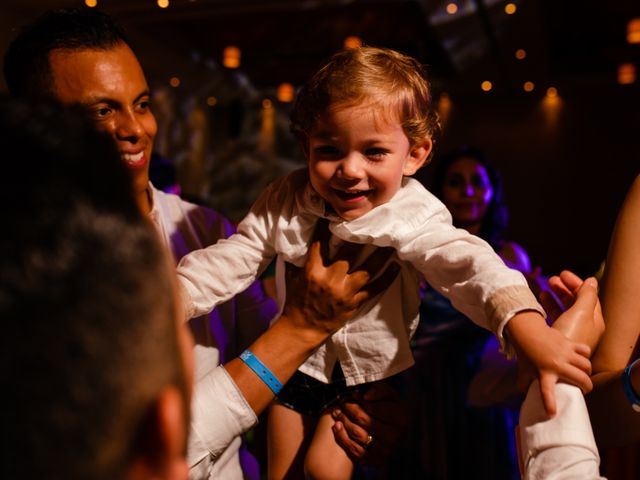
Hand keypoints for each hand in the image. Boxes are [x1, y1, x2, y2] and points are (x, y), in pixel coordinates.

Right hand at [282, 219, 399, 337]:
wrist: (303, 329)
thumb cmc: (296, 301)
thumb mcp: (293, 278)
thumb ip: (299, 260)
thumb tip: (299, 241)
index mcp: (312, 271)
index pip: (320, 244)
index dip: (326, 228)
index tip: (334, 215)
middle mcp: (330, 280)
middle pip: (349, 254)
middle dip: (361, 238)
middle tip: (373, 224)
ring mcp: (344, 292)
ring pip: (367, 270)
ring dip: (380, 256)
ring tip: (391, 244)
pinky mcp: (354, 303)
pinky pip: (374, 289)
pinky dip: (387, 278)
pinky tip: (396, 267)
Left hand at [329, 382, 407, 465]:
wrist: (398, 435)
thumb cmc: (391, 410)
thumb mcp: (391, 396)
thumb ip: (380, 390)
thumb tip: (365, 396)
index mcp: (401, 418)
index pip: (374, 408)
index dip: (359, 400)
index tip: (352, 395)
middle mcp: (394, 436)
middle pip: (364, 421)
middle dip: (349, 409)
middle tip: (342, 402)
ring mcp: (385, 450)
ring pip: (358, 435)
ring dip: (343, 422)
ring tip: (337, 412)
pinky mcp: (375, 460)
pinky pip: (354, 451)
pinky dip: (342, 438)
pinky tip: (337, 426)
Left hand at [508, 311, 591, 415]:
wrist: (527, 332)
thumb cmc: (526, 355)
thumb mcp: (523, 372)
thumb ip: (524, 386)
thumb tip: (527, 398)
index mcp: (543, 373)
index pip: (546, 392)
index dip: (550, 404)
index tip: (552, 415)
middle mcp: (556, 364)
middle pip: (581, 379)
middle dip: (587, 388)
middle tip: (583, 390)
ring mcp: (565, 353)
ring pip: (586, 366)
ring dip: (587, 372)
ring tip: (582, 374)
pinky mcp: (570, 343)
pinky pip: (585, 351)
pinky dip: (586, 356)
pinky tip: (581, 359)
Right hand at [546, 273, 603, 352]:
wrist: (556, 361)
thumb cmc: (571, 337)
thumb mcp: (581, 313)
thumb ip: (587, 295)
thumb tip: (592, 280)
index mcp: (594, 321)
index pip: (588, 296)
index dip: (576, 283)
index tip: (563, 274)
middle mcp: (584, 327)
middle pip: (576, 302)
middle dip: (565, 289)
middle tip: (552, 279)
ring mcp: (571, 333)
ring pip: (565, 309)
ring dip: (556, 296)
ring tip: (545, 289)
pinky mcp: (558, 338)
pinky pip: (555, 318)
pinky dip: (549, 307)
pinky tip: (541, 302)